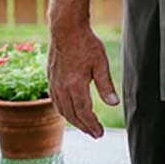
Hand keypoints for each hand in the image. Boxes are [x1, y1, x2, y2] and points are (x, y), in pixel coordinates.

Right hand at [47, 24, 118, 138]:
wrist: (66, 29)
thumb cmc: (86, 44)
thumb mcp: (100, 63)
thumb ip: (106, 85)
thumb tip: (114, 103)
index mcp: (75, 85)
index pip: (83, 112)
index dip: (92, 125)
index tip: (99, 133)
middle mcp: (62, 88)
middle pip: (72, 115)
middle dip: (84, 126)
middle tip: (95, 133)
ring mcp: (54, 84)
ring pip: (62, 110)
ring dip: (74, 120)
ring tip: (85, 125)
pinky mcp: (51, 79)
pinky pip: (55, 101)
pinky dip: (64, 111)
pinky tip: (70, 111)